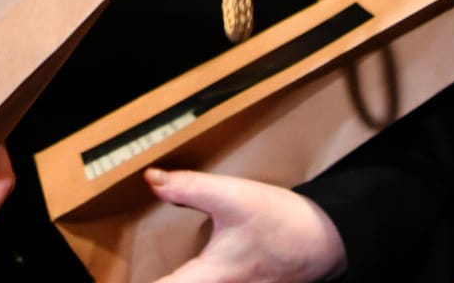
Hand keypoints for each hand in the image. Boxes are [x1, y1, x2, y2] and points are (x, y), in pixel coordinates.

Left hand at [146, 168, 345, 282]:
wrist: (331, 241)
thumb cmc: (284, 224)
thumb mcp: (233, 197)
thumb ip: (189, 188)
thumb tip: (152, 179)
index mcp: (209, 278)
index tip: (122, 276)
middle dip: (167, 278)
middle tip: (148, 267)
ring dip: (184, 277)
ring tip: (174, 267)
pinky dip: (204, 277)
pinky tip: (206, 266)